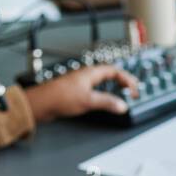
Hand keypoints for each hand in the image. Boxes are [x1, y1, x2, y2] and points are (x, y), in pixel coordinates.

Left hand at [22, 65, 138, 122]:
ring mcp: (79, 83)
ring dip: (112, 87)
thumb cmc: (59, 97)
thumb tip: (122, 105)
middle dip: (121, 81)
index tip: (134, 88)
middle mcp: (85, 76)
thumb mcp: (88, 101)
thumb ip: (107, 102)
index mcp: (90, 73)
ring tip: (120, 95)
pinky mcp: (74, 92)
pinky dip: (103, 94)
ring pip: (101, 82)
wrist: (41, 103)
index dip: (126, 78)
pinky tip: (102, 101)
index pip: (114, 70)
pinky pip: (94, 89)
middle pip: (108, 74)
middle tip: (131, 90)